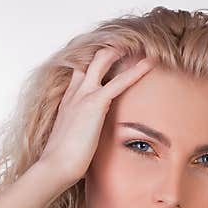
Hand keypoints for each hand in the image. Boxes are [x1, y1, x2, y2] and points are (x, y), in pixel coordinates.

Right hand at [37, 48, 157, 189]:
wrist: (55, 166)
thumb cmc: (62, 160)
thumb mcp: (73, 139)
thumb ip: (81, 132)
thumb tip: (89, 140)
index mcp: (69, 99)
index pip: (83, 70)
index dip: (97, 61)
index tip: (114, 56)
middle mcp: (75, 91)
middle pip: (92, 58)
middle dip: (111, 48)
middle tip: (130, 41)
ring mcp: (84, 95)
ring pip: (104, 59)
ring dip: (123, 49)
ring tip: (143, 42)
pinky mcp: (95, 103)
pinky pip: (120, 81)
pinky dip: (137, 70)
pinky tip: (151, 62)